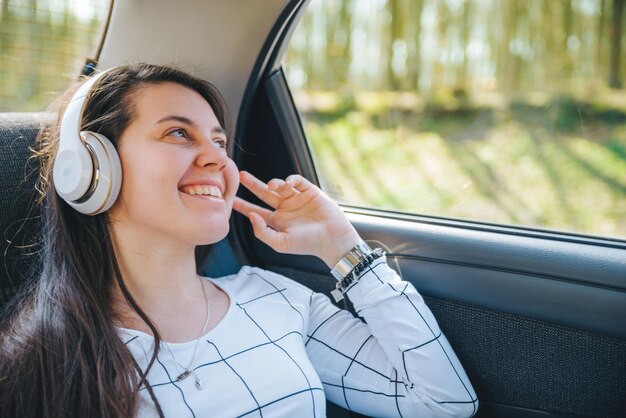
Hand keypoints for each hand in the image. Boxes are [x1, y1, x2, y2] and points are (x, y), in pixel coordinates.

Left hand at [233, 171, 360, 267]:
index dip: (243, 205)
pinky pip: (297, 181)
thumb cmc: (307, 244)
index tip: (230, 199)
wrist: (332, 239)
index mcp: (277, 221)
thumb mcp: (280, 243)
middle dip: (252, 185)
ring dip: (273, 183)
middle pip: (264, 194)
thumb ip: (262, 231)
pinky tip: (288, 184)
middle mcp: (285, 209)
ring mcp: (297, 199)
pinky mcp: (310, 192)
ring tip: (271, 186)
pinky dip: (291, 179)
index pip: (256, 211)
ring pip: (280, 186)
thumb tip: (250, 216)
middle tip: (241, 175)